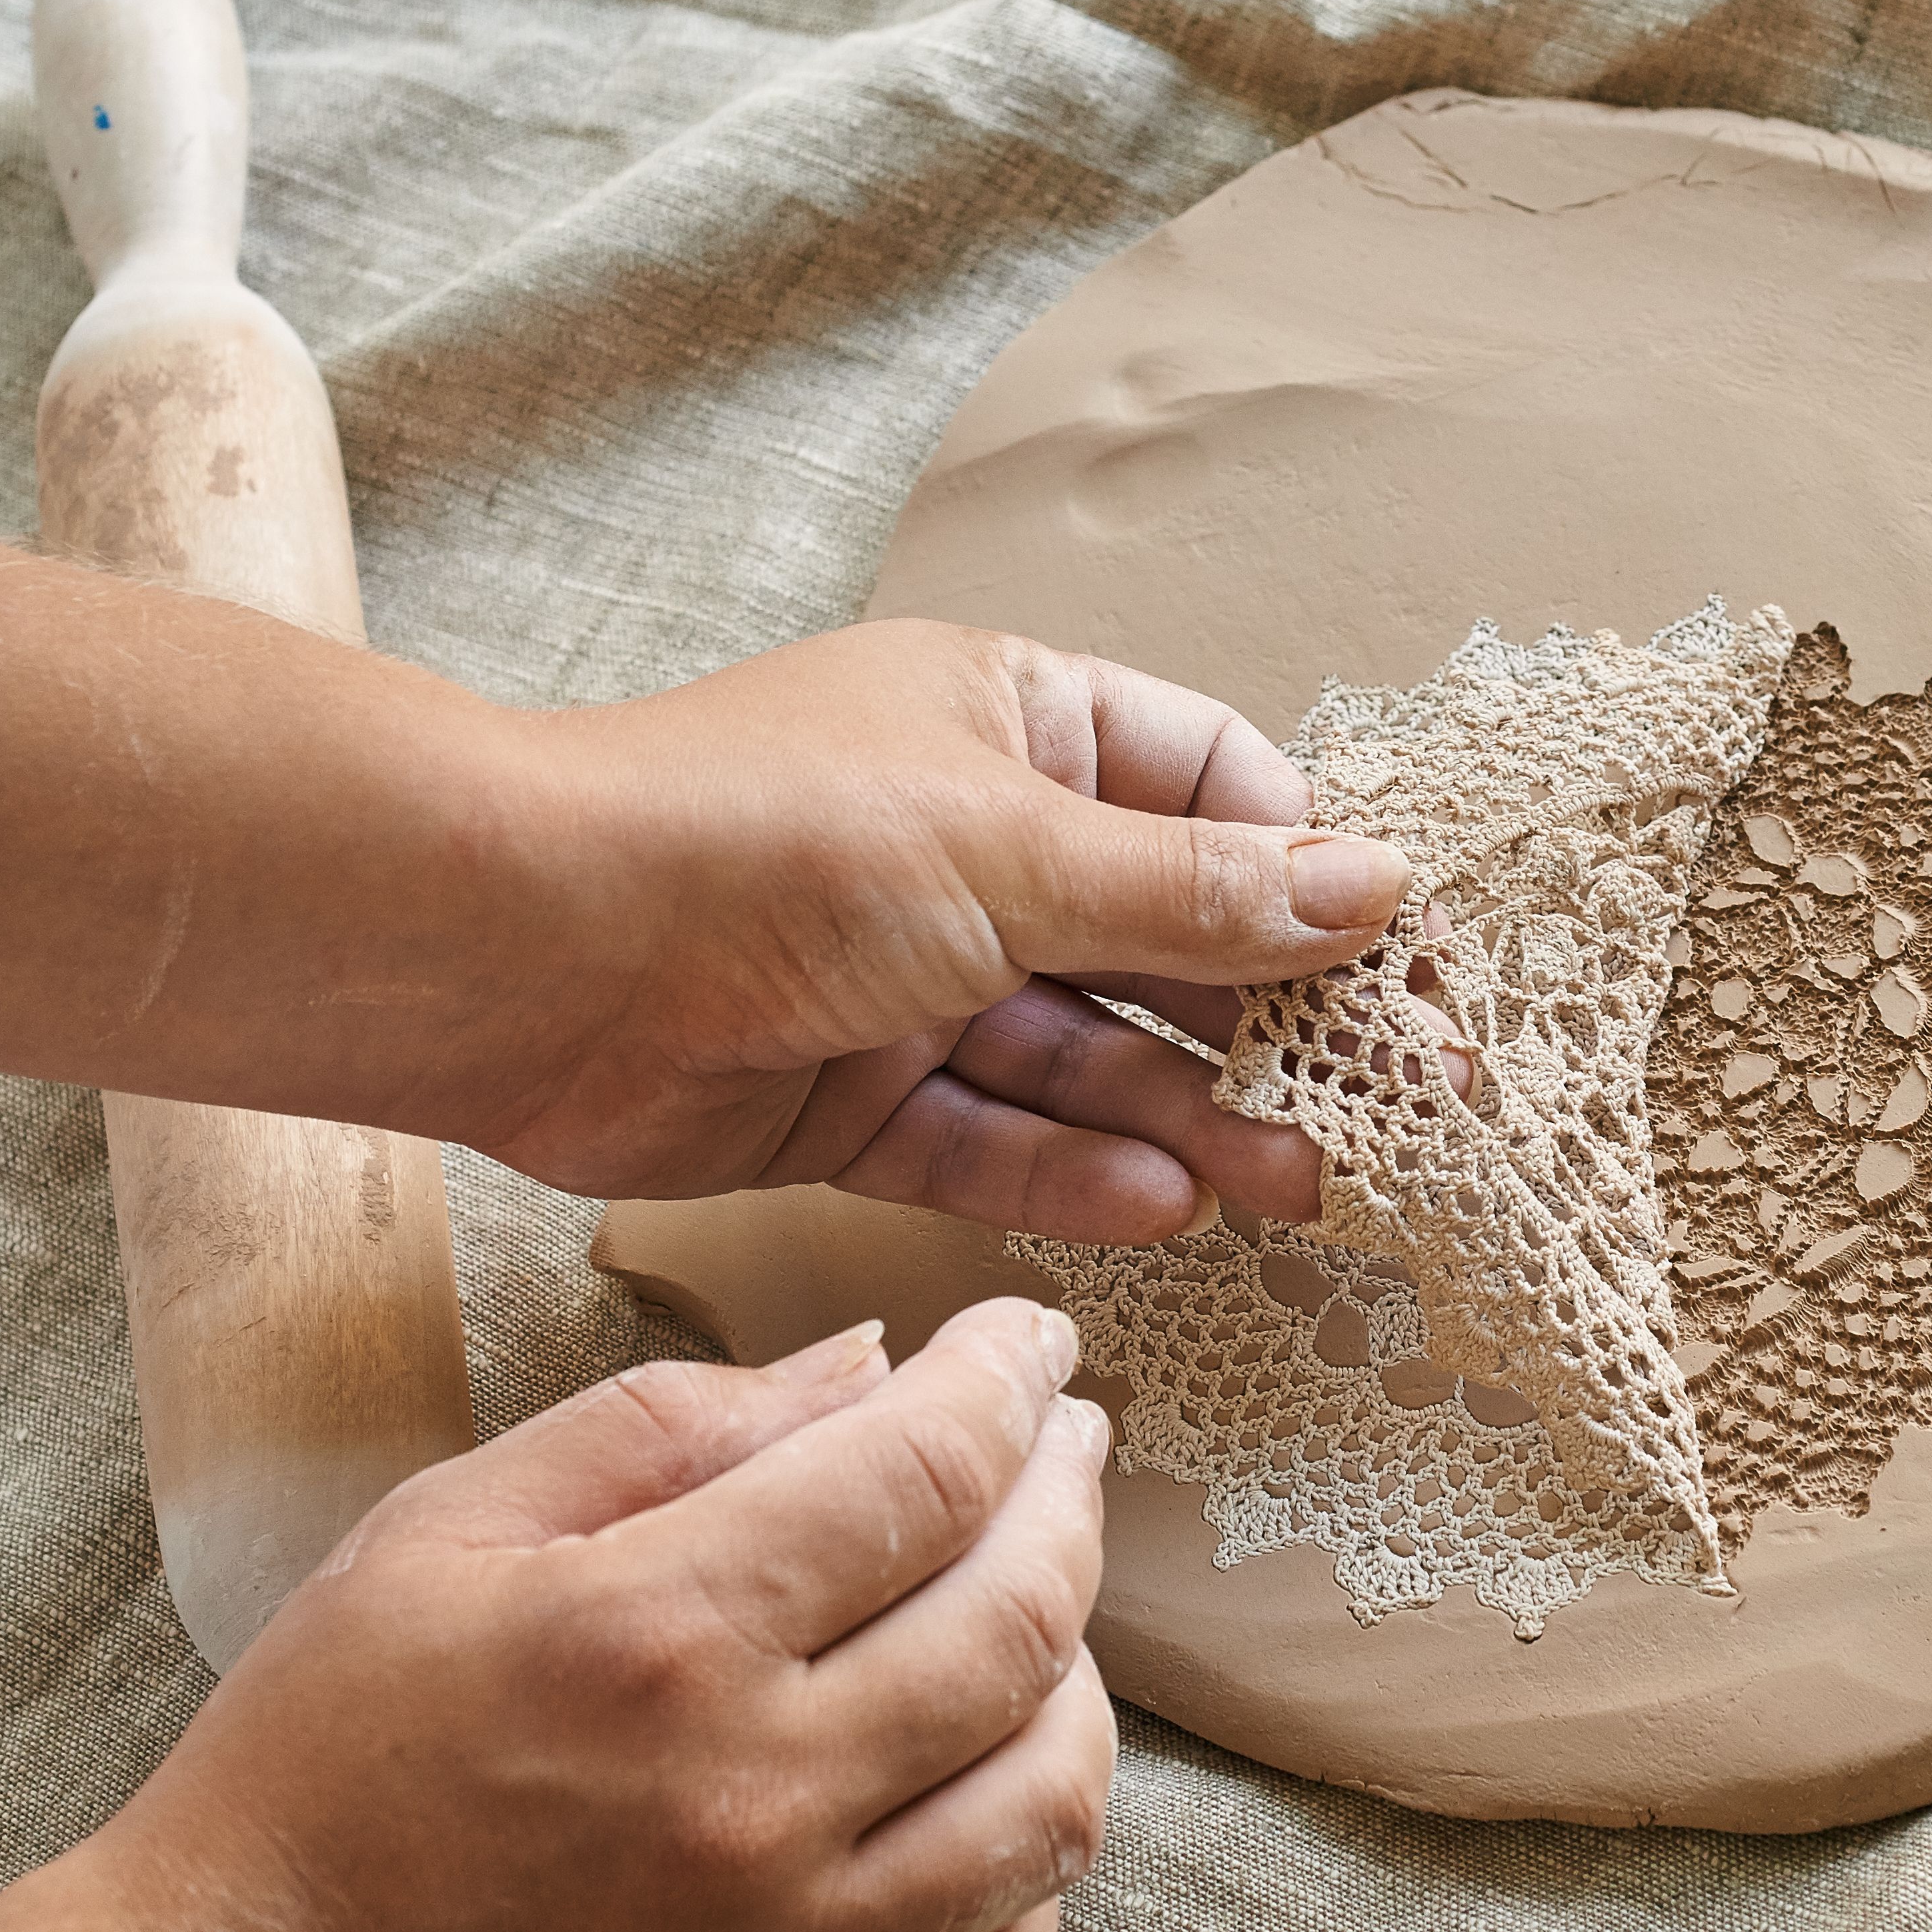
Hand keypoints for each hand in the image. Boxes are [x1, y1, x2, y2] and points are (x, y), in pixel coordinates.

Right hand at [0, 1298, 1114, 1931]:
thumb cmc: (314, 1767)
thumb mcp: (439, 1533)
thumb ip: (664, 1426)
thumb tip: (863, 1363)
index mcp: (659, 1636)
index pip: (924, 1470)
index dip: (1007, 1381)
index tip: (1033, 1339)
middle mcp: (752, 1798)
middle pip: (1021, 1620)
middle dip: (1069, 1498)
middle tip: (1063, 1443)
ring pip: (1049, 1804)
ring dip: (1082, 1684)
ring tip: (1040, 1612)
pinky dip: (1033, 1876)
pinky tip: (993, 1798)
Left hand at [478, 614, 1397, 1228]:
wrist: (524, 949)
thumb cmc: (755, 839)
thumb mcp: (1014, 850)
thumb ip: (1196, 894)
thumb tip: (1368, 886)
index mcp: (1011, 727)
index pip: (1213, 791)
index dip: (1316, 878)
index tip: (1407, 971)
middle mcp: (967, 847)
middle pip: (1162, 942)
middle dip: (1268, 1026)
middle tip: (1382, 1113)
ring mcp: (908, 976)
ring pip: (1086, 1058)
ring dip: (1191, 1116)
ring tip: (1293, 1180)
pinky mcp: (848, 1095)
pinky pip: (991, 1138)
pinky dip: (1074, 1172)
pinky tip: (1165, 1204)